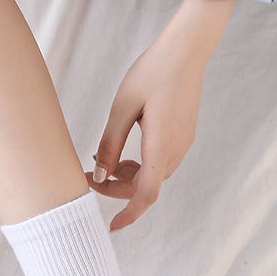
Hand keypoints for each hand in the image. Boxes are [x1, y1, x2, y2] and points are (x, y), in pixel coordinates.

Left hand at [88, 0, 234, 229]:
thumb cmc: (154, 71)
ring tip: (102, 161)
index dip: (129, 214)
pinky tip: (124, 152)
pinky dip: (140, 165)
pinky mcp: (183, 136)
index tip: (112, 227)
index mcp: (161, 147)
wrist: (188, 49)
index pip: (145, 195)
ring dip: (128, 177)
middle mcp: (176, 151)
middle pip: (145, 187)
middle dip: (116, 188)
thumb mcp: (122, 107)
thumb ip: (110, 144)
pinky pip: (160, 162)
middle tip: (88, 176)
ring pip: (152, 176)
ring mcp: (183, 144)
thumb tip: (99, 175)